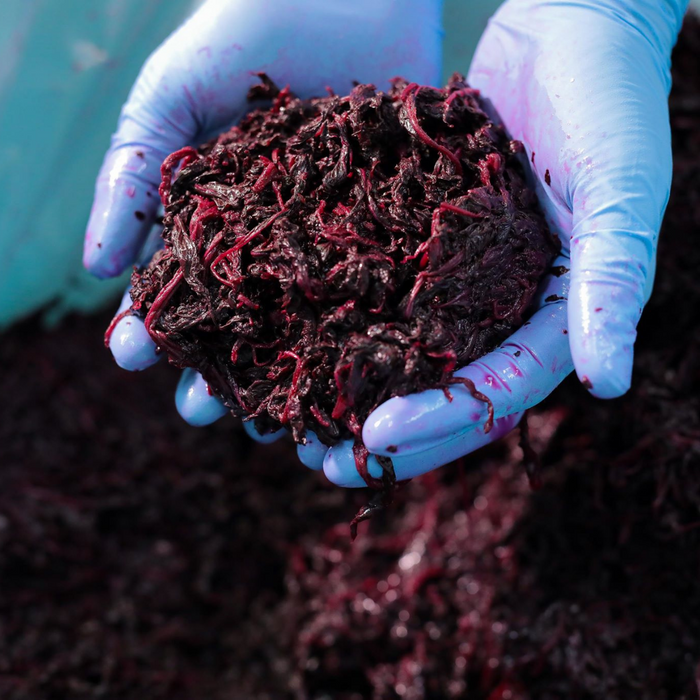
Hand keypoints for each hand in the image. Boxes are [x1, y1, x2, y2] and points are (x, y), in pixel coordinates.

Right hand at [86, 0, 442, 445]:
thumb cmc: (256, 19)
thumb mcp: (177, 88)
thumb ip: (135, 169)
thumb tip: (96, 266)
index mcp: (217, 210)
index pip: (177, 281)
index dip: (154, 322)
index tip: (134, 359)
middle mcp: (274, 236)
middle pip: (239, 319)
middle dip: (215, 368)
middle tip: (201, 414)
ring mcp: (333, 238)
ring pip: (303, 324)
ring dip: (281, 375)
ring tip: (268, 424)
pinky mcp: (391, 231)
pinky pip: (374, 296)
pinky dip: (359, 341)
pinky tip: (349, 381)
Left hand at [324, 0, 687, 485]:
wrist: (568, 25)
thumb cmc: (608, 99)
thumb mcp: (619, 187)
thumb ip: (613, 280)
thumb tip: (610, 383)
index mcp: (552, 311)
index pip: (497, 389)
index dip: (441, 420)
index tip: (374, 441)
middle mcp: (502, 305)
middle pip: (442, 388)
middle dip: (388, 431)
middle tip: (319, 465)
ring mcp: (458, 274)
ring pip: (402, 350)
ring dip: (351, 390)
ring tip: (293, 426)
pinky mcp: (422, 235)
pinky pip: (378, 288)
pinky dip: (339, 317)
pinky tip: (290, 336)